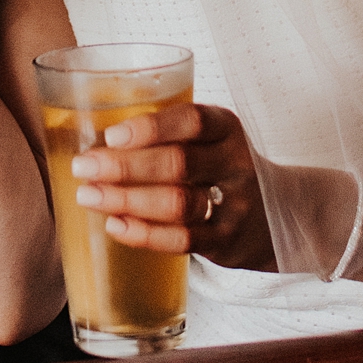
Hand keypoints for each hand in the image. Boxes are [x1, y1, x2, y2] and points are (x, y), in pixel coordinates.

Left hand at [71, 102, 274, 269]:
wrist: (279, 214)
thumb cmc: (221, 166)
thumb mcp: (209, 139)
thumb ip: (168, 133)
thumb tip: (92, 133)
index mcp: (227, 129)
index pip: (192, 121)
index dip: (151, 127)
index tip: (111, 135)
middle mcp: (235, 164)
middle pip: (178, 164)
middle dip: (124, 166)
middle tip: (84, 167)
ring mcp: (234, 206)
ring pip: (178, 204)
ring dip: (127, 200)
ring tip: (89, 196)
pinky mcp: (226, 242)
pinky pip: (182, 240)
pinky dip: (144, 233)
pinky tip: (115, 225)